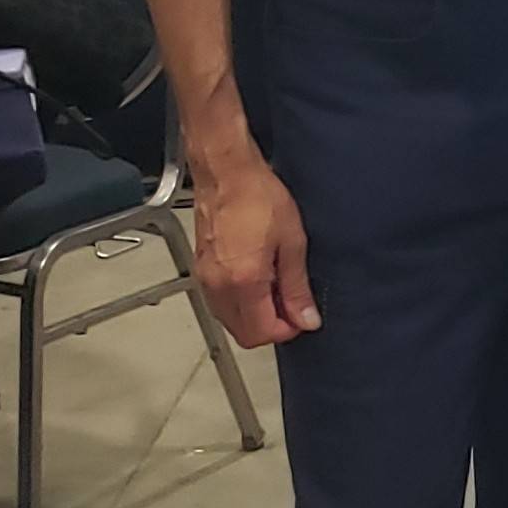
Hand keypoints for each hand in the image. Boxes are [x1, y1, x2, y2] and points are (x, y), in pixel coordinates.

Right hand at [192, 151, 319, 345]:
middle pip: (243, 334)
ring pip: (230, 321)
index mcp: (243, 282)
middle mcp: (219, 287)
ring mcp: (205, 280)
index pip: (262, 333)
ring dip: (254, 316)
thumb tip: (307, 319)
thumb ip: (298, 287)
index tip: (302, 316)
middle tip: (291, 304)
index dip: (286, 331)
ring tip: (275, 287)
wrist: (226, 173)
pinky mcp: (199, 270)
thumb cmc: (259, 197)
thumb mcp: (292, 242)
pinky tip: (257, 279)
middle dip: (270, 327)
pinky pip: (219, 303)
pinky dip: (239, 303)